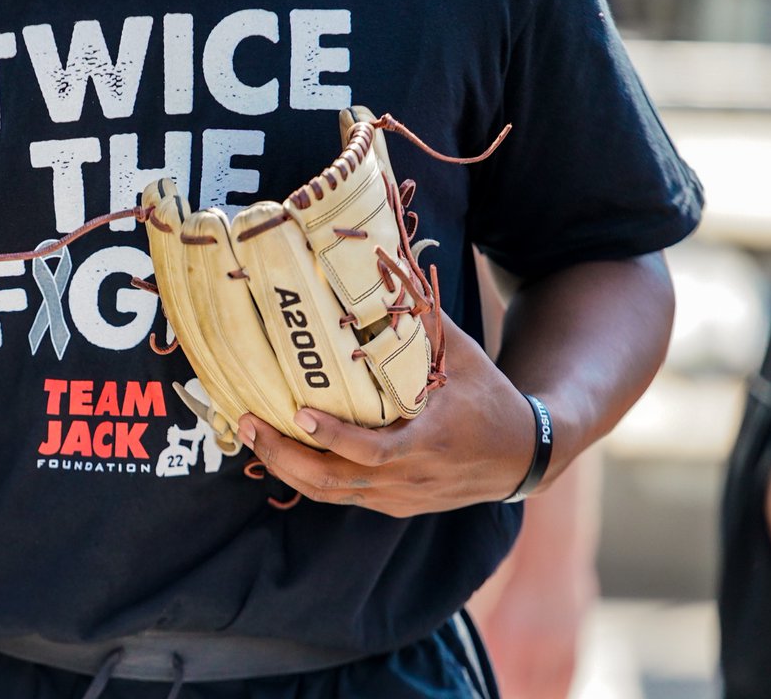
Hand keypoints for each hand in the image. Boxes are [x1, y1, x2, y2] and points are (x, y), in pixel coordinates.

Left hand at [238, 310, 537, 515]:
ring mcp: (399, 498)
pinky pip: (341, 497)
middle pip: (335, 483)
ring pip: (330, 495)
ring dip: (285, 467)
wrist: (522, 456)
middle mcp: (409, 479)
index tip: (299, 413)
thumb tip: (386, 265)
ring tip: (251, 433)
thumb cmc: (489, 397)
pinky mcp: (393, 505)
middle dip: (284, 457)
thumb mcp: (463, 355)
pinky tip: (280, 450)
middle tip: (248, 422)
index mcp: (429, 442)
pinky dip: (306, 476)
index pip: (373, 451)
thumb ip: (423, 319)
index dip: (334, 437)